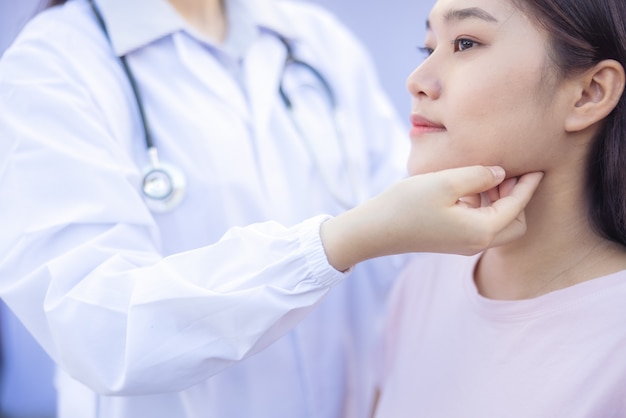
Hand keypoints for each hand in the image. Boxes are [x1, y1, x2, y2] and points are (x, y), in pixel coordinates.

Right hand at [320, 166, 543, 270]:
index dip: (528, 184)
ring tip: (486, 175)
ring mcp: (463, 244)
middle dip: (517, 198)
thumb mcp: (445, 181)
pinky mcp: (451, 241)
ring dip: (499, 201)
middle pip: (515, 223)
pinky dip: (483, 206)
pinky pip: (480, 225)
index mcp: (481, 231)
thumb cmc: (406, 205)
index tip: (538, 165)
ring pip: (498, 224)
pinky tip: (467, 187)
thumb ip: (478, 175)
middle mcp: (477, 243)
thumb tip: (499, 172)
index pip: (517, 206)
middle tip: (507, 171)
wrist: (374, 231)